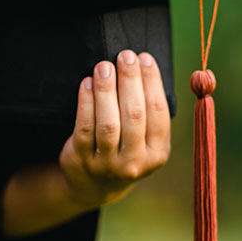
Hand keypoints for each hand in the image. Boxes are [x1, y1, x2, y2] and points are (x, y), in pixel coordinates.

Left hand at [59, 50, 170, 206]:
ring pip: (108, 123)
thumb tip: (144, 64)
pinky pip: (85, 128)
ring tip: (104, 66)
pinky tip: (86, 84)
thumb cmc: (123, 150)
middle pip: (134, 116)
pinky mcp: (82, 160)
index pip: (159, 112)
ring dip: (106, 90)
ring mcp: (107, 163)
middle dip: (130, 81)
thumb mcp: (144, 141)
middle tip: (124, 55)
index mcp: (158, 153)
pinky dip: (86, 103)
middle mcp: (135, 162)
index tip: (145, 57)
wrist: (94, 185)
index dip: (152, 82)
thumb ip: (148, 111)